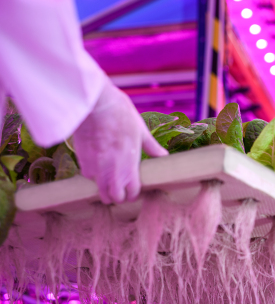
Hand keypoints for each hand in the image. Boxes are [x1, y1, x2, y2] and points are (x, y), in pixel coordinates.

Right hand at [73, 82, 167, 203]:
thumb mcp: (141, 131)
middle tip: (120, 186)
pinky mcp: (82, 161)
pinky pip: (88, 175)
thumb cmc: (122, 116)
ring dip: (104, 186)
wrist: (95, 105)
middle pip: (113, 198)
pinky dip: (93, 174)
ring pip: (98, 189)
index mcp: (129, 167)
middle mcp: (111, 173)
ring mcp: (95, 169)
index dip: (133, 193)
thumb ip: (152, 147)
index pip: (131, 194)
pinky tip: (98, 163)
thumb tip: (164, 155)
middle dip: (117, 195)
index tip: (133, 188)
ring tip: (109, 176)